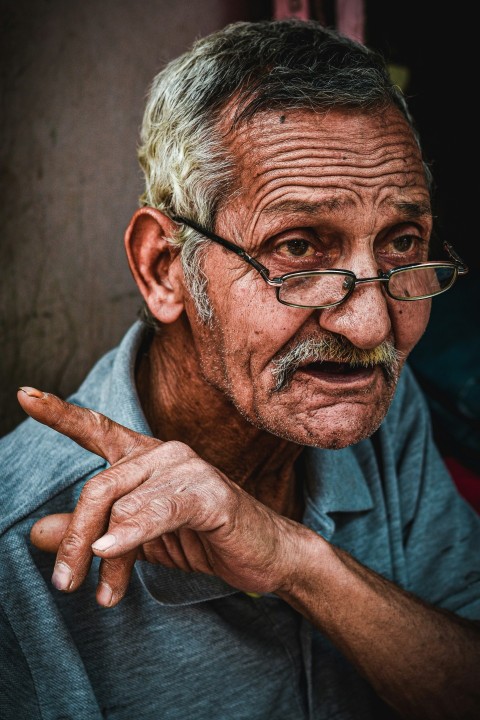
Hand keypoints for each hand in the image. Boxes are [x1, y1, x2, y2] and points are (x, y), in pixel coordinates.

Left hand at [19, 387, 303, 607]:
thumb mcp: (135, 539)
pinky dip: (131, 534)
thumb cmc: (203, 539)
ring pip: (122, 505)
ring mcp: (188, 470)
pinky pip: (158, 511)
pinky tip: (109, 554)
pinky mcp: (209, 494)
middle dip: (75, 539)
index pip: (97, 431)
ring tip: (101, 594)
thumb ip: (89, 530)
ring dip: (102, 554)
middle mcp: (164, 454)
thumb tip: (36, 530)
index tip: (24, 394)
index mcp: (146, 458)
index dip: (60, 414)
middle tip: (65, 582)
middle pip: (98, 486)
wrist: (265, 556)